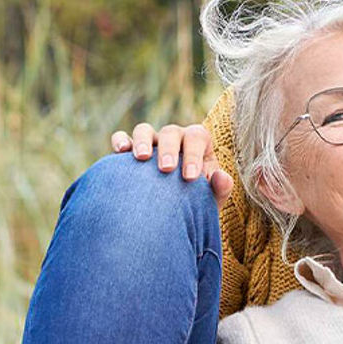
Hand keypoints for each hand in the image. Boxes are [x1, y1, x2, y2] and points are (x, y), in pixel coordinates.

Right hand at [111, 122, 233, 207]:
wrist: (175, 212)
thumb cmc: (197, 201)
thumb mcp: (212, 198)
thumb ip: (220, 188)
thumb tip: (222, 177)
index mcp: (198, 144)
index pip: (197, 138)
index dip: (194, 154)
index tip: (190, 178)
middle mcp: (175, 139)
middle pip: (171, 132)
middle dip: (169, 149)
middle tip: (167, 169)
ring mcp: (152, 142)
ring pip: (145, 130)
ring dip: (142, 141)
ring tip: (142, 158)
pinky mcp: (131, 151)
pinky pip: (122, 138)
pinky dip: (120, 141)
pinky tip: (120, 152)